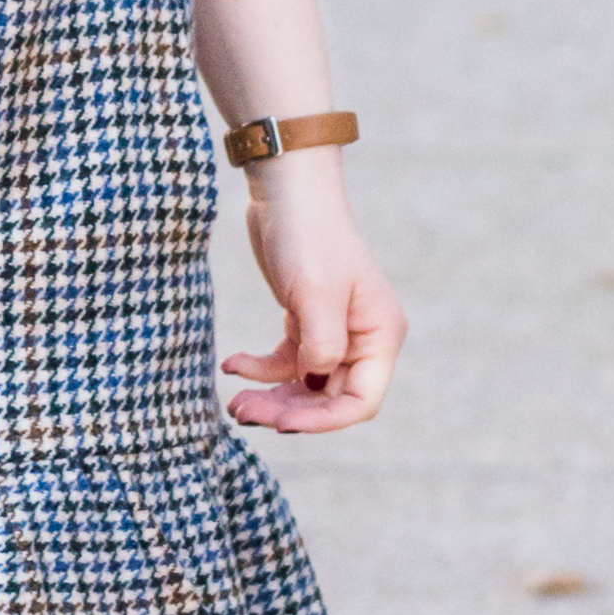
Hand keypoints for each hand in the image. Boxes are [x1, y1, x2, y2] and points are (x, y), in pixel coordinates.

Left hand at [219, 148, 403, 433]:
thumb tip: (316, 384)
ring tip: (233, 400)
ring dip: (271, 396)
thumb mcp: (315, 292)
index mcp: (381, 335)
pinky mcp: (305, 322)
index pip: (361, 401)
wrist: (285, 190)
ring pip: (304, 385)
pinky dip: (260, 369)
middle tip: (241, 411)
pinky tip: (232, 364)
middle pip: (329, 398)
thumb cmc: (309, 235)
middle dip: (288, 411)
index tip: (282, 424)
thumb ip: (321, 345)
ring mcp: (334, 332)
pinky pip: (285, 363)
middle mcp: (363, 339)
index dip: (323, 421)